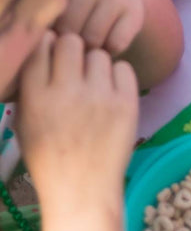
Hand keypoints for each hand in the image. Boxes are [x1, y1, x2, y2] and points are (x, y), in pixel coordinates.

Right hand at [16, 32, 137, 204]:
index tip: (51, 52)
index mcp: (36, 97)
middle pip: (71, 41)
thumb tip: (40, 50)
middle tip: (74, 66)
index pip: (40, 46)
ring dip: (95, 64)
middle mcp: (67, 91)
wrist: (83, 188)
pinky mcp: (127, 103)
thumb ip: (29, 87)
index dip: (46, 44)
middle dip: (72, 49)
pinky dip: (118, 75)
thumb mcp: (24, 123)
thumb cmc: (49, 157)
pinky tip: (111, 90)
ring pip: (99, 54)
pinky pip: (124, 68)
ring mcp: (100, 96)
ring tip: (93, 84)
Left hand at [50, 0, 145, 56]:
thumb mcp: (59, 4)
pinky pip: (116, 43)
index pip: (46, 21)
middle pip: (69, 32)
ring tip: (90, 45)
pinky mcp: (134, 10)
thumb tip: (49, 42)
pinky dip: (111, 50)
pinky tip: (109, 42)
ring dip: (90, 51)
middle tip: (75, 43)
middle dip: (70, 45)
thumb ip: (44, 18)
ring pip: (93, 40)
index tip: (56, 32)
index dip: (49, 35)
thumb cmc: (80, 6)